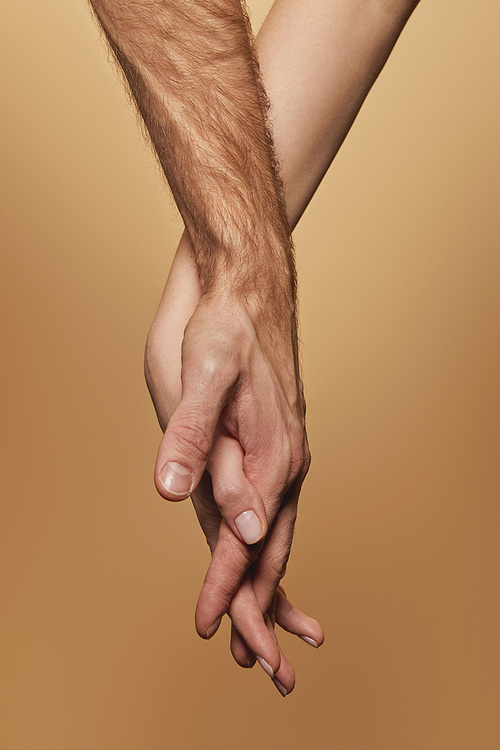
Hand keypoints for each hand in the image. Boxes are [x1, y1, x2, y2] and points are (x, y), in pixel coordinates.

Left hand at [145, 233, 323, 692]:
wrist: (249, 286)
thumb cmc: (225, 326)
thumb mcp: (204, 372)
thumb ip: (196, 436)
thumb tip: (184, 497)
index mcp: (271, 453)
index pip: (245, 539)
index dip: (225, 587)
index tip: (213, 631)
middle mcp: (283, 461)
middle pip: (272, 549)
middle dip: (260, 604)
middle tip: (259, 662)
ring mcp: (279, 454)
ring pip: (273, 532)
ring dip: (265, 581)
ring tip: (262, 625)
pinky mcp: (267, 444)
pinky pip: (266, 508)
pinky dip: (260, 544)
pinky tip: (251, 552)